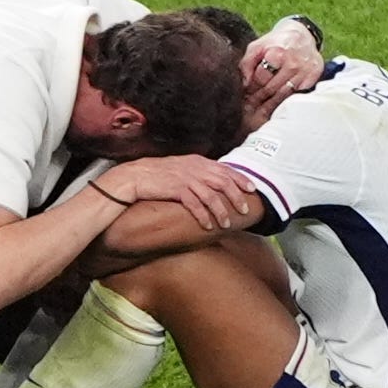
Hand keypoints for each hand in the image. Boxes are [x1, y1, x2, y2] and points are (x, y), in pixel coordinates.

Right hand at [101, 155, 256, 230]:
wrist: (135, 177)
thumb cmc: (157, 175)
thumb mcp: (181, 168)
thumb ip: (197, 172)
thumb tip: (214, 182)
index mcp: (197, 162)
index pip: (225, 169)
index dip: (240, 179)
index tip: (252, 189)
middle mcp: (194, 168)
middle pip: (223, 182)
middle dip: (236, 197)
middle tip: (244, 210)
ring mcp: (186, 178)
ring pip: (211, 196)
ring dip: (221, 211)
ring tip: (227, 223)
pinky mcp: (176, 189)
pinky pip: (195, 204)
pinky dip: (203, 216)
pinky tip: (208, 225)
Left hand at [240, 18, 325, 126]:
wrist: (302, 35)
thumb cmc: (276, 42)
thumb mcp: (258, 46)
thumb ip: (247, 63)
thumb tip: (245, 83)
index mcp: (278, 53)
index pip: (260, 78)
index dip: (251, 88)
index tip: (245, 95)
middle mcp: (293, 63)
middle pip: (271, 89)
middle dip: (258, 99)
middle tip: (248, 108)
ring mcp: (305, 72)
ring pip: (284, 95)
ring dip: (270, 105)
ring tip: (259, 110)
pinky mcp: (313, 77)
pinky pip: (296, 95)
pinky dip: (286, 102)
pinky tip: (277, 106)